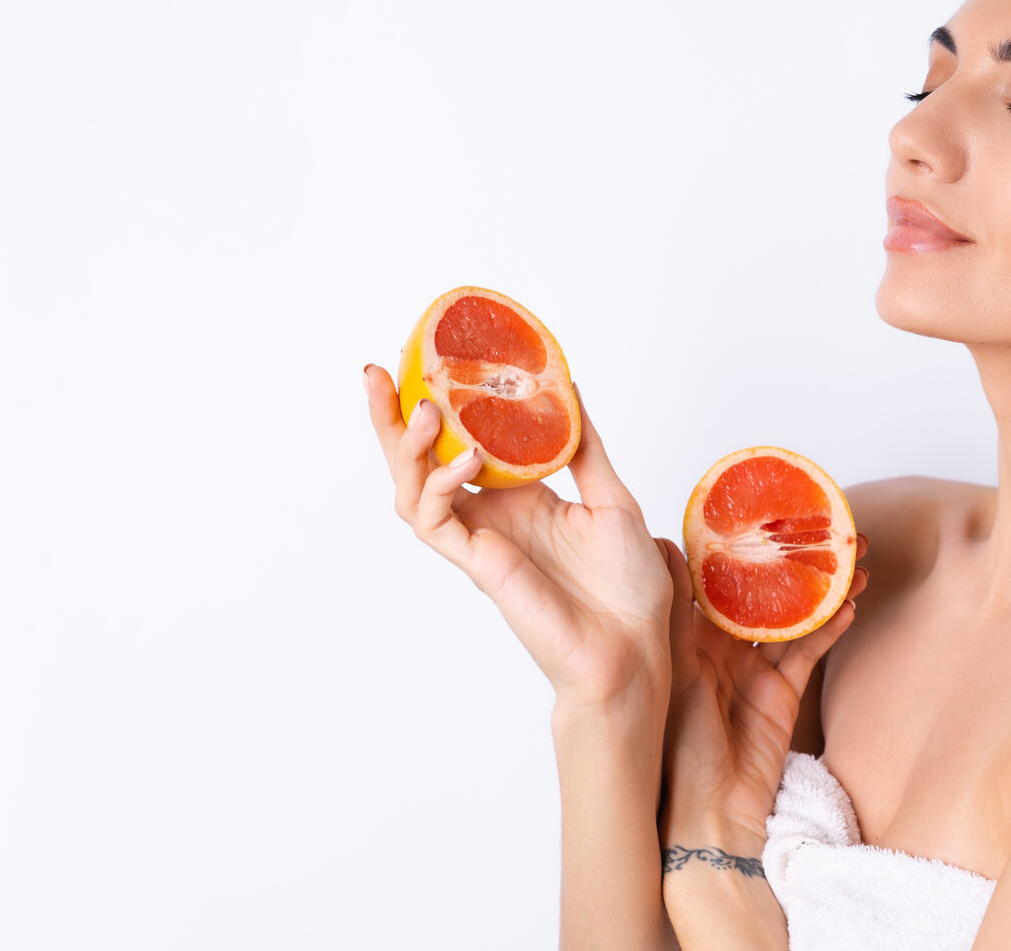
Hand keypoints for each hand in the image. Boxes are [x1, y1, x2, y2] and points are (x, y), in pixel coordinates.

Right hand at [364, 365, 673, 709]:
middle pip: (420, 462)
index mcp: (521, 498)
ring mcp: (481, 542)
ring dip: (410, 448)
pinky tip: (465, 460)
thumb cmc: (629, 589)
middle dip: (391, 420)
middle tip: (375, 374)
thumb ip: (585, 449)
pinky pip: (438, 523)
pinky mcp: (480, 566)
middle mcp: (492, 517)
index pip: (463, 444)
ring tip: (426, 409)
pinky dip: (441, 487)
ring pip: (413, 491)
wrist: (635, 649)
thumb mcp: (614, 500)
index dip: (439, 409)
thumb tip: (569, 390)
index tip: (425, 362)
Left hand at [653, 533, 868, 851]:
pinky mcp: (781, 695)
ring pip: (793, 617)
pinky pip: (809, 652)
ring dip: (823, 590)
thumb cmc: (676, 749)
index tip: (765, 513)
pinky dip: (829, 629)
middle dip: (793, 562)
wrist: (706, 814)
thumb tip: (662, 547)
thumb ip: (676, 613)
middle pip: (763, 594)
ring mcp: (753, 670)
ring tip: (855, 561)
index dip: (742, 548)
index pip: (717, 580)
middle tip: (827, 532)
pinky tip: (848, 607)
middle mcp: (720, 649)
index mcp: (687, 637)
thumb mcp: (672, 670)